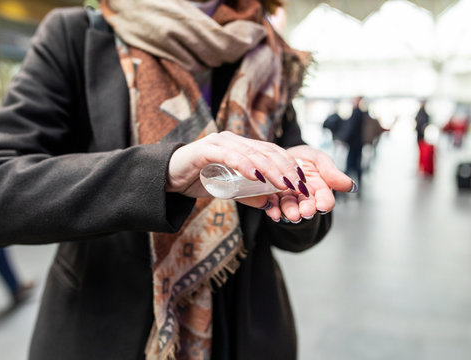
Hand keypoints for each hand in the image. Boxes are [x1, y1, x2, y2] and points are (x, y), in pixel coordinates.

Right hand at [166, 132, 306, 205]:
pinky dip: (245, 165)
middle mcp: (234, 140)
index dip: (290, 166)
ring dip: (271, 169)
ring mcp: (221, 142)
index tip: (303, 184)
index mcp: (242, 147)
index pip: (273, 152)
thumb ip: (247, 195)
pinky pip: (230, 156)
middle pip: (268, 151)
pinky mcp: (207, 149)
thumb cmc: (198, 179)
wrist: (167, 176)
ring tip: (284, 184)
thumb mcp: (228, 190)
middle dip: (286, 169)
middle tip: (299, 186)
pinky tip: (256, 177)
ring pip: (253, 153)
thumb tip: (269, 204)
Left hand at [261, 145, 355, 221]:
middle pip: (308, 206)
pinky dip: (273, 209)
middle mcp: (305, 198)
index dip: (325, 203)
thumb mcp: (319, 159)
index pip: (325, 199)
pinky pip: (273, 205)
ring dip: (290, 212)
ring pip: (291, 207)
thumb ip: (331, 172)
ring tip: (291, 215)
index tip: (323, 206)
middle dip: (307, 210)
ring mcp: (289, 199)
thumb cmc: (304, 158)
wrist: (281, 156)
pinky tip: (273, 212)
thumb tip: (350, 185)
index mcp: (320, 189)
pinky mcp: (274, 198)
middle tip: (305, 212)